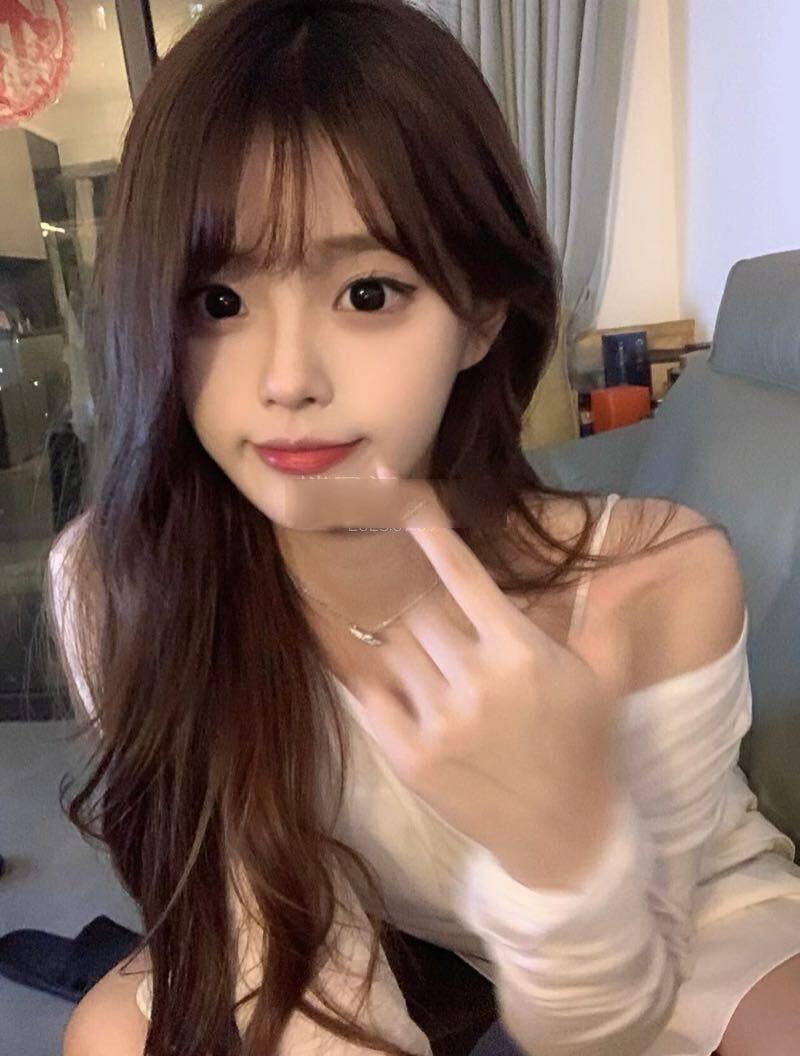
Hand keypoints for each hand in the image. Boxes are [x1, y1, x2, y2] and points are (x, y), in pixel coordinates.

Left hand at [351, 456, 630, 890]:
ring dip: (410, 653)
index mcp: (520, 654)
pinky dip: (375, 685)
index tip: (410, 509)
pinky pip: (371, 698)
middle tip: (451, 641)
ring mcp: (437, 722)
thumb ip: (607, 618)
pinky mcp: (408, 757)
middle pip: (422, 615)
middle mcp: (474, 681)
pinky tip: (391, 688)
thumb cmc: (585, 747)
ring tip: (437, 677)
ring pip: (397, 652)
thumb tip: (625, 566)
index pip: (466, 579)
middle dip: (432, 619)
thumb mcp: (604, 679)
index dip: (436, 539)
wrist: (563, 836)